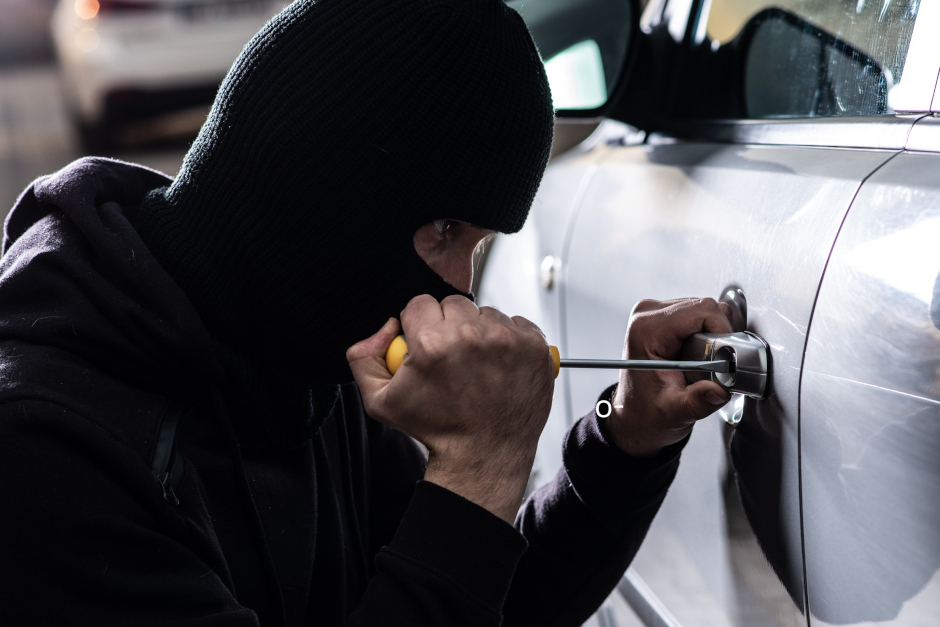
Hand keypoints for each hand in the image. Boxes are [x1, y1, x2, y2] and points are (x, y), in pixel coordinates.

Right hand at [347, 295, 553, 522]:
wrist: (485, 455)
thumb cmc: (435, 429)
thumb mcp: (379, 401)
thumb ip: (363, 357)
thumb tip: (387, 327)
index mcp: (432, 343)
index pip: (419, 303)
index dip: (419, 325)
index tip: (427, 347)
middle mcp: (471, 336)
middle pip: (453, 303)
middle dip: (449, 326)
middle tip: (453, 359)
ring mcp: (507, 339)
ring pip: (485, 313)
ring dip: (480, 332)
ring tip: (478, 367)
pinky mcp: (535, 346)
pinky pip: (515, 323)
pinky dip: (508, 340)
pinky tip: (500, 367)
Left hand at [608, 298, 733, 456]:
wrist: (634, 416)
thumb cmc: (647, 412)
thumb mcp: (674, 413)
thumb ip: (697, 401)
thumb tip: (718, 390)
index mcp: (646, 331)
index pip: (701, 310)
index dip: (721, 331)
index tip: (725, 356)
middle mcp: (647, 316)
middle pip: (704, 308)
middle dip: (718, 336)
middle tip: (712, 365)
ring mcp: (654, 313)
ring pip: (704, 310)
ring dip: (713, 336)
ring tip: (702, 363)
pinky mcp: (662, 317)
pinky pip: (698, 315)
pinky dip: (706, 334)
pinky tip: (697, 355)